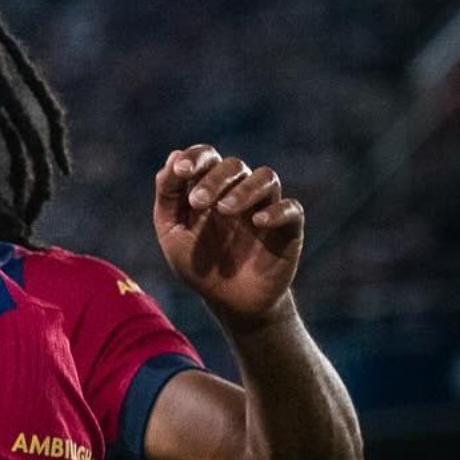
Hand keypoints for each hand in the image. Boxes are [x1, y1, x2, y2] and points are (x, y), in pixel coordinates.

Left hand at [154, 144, 305, 330]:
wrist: (229, 303)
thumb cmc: (198, 265)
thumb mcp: (172, 234)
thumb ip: (168, 198)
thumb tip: (173, 156)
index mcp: (210, 189)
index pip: (207, 157)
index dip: (195, 157)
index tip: (180, 171)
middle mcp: (239, 192)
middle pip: (233, 165)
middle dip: (214, 178)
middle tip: (198, 202)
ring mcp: (265, 207)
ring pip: (266, 178)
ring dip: (244, 189)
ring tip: (224, 210)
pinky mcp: (288, 228)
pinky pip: (291, 208)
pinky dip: (276, 210)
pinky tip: (257, 222)